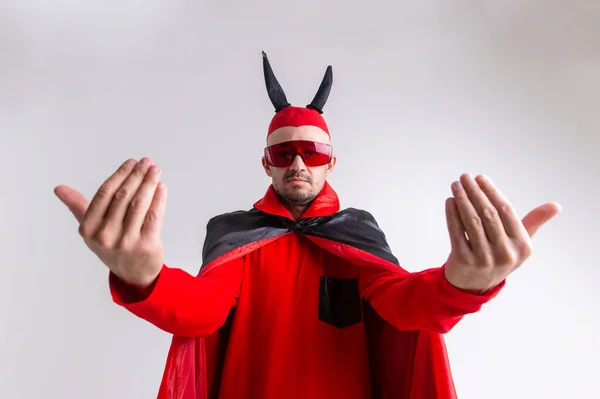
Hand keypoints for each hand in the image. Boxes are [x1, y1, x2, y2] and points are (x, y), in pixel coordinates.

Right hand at [54, 157, 167, 287]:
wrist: (133, 274)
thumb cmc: (112, 246)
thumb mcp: (91, 230)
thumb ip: (78, 206)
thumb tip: (59, 188)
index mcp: (89, 229)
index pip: (105, 193)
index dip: (120, 175)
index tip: (131, 162)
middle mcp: (106, 236)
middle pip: (123, 196)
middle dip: (137, 175)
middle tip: (147, 162)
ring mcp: (126, 242)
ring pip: (139, 204)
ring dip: (149, 183)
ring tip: (155, 170)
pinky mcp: (146, 245)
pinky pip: (154, 216)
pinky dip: (159, 199)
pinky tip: (161, 187)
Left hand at [444, 173, 560, 292]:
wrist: (475, 284)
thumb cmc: (499, 255)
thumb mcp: (520, 243)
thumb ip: (534, 222)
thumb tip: (556, 206)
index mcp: (522, 245)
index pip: (506, 211)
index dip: (492, 192)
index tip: (480, 177)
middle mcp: (505, 253)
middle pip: (488, 215)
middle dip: (475, 192)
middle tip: (465, 177)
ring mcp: (484, 259)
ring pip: (472, 222)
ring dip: (462, 200)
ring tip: (456, 185)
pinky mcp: (464, 261)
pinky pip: (456, 233)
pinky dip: (452, 215)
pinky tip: (450, 201)